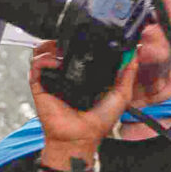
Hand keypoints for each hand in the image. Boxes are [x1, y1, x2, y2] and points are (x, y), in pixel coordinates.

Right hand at [26, 40, 139, 155]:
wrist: (80, 137)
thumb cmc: (99, 122)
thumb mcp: (121, 95)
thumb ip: (128, 73)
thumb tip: (135, 53)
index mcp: (83, 75)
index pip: (77, 50)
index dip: (80, 40)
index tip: (88, 34)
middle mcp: (65, 75)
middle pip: (57, 46)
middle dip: (62, 39)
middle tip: (72, 39)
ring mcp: (51, 79)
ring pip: (43, 52)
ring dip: (50, 46)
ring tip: (61, 50)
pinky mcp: (39, 85)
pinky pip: (35, 65)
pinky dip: (44, 59)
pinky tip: (55, 63)